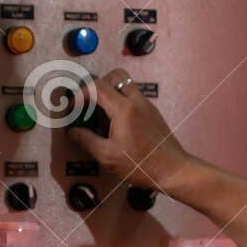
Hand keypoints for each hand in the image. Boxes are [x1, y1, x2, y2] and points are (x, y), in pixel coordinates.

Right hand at [67, 69, 191, 190]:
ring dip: (110, 93)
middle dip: (97, 85)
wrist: (173, 170)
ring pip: (125, 85)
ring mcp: (147, 105)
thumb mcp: (108, 156)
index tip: (73, 108)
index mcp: (124, 109)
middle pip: (114, 76)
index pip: (97, 87)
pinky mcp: (152, 113)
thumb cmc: (141, 165)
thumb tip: (73, 132)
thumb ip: (87, 140)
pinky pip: (133, 97)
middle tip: (89, 104)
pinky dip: (120, 103)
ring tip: (101, 116)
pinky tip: (116, 125)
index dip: (80, 94)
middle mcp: (136, 101)